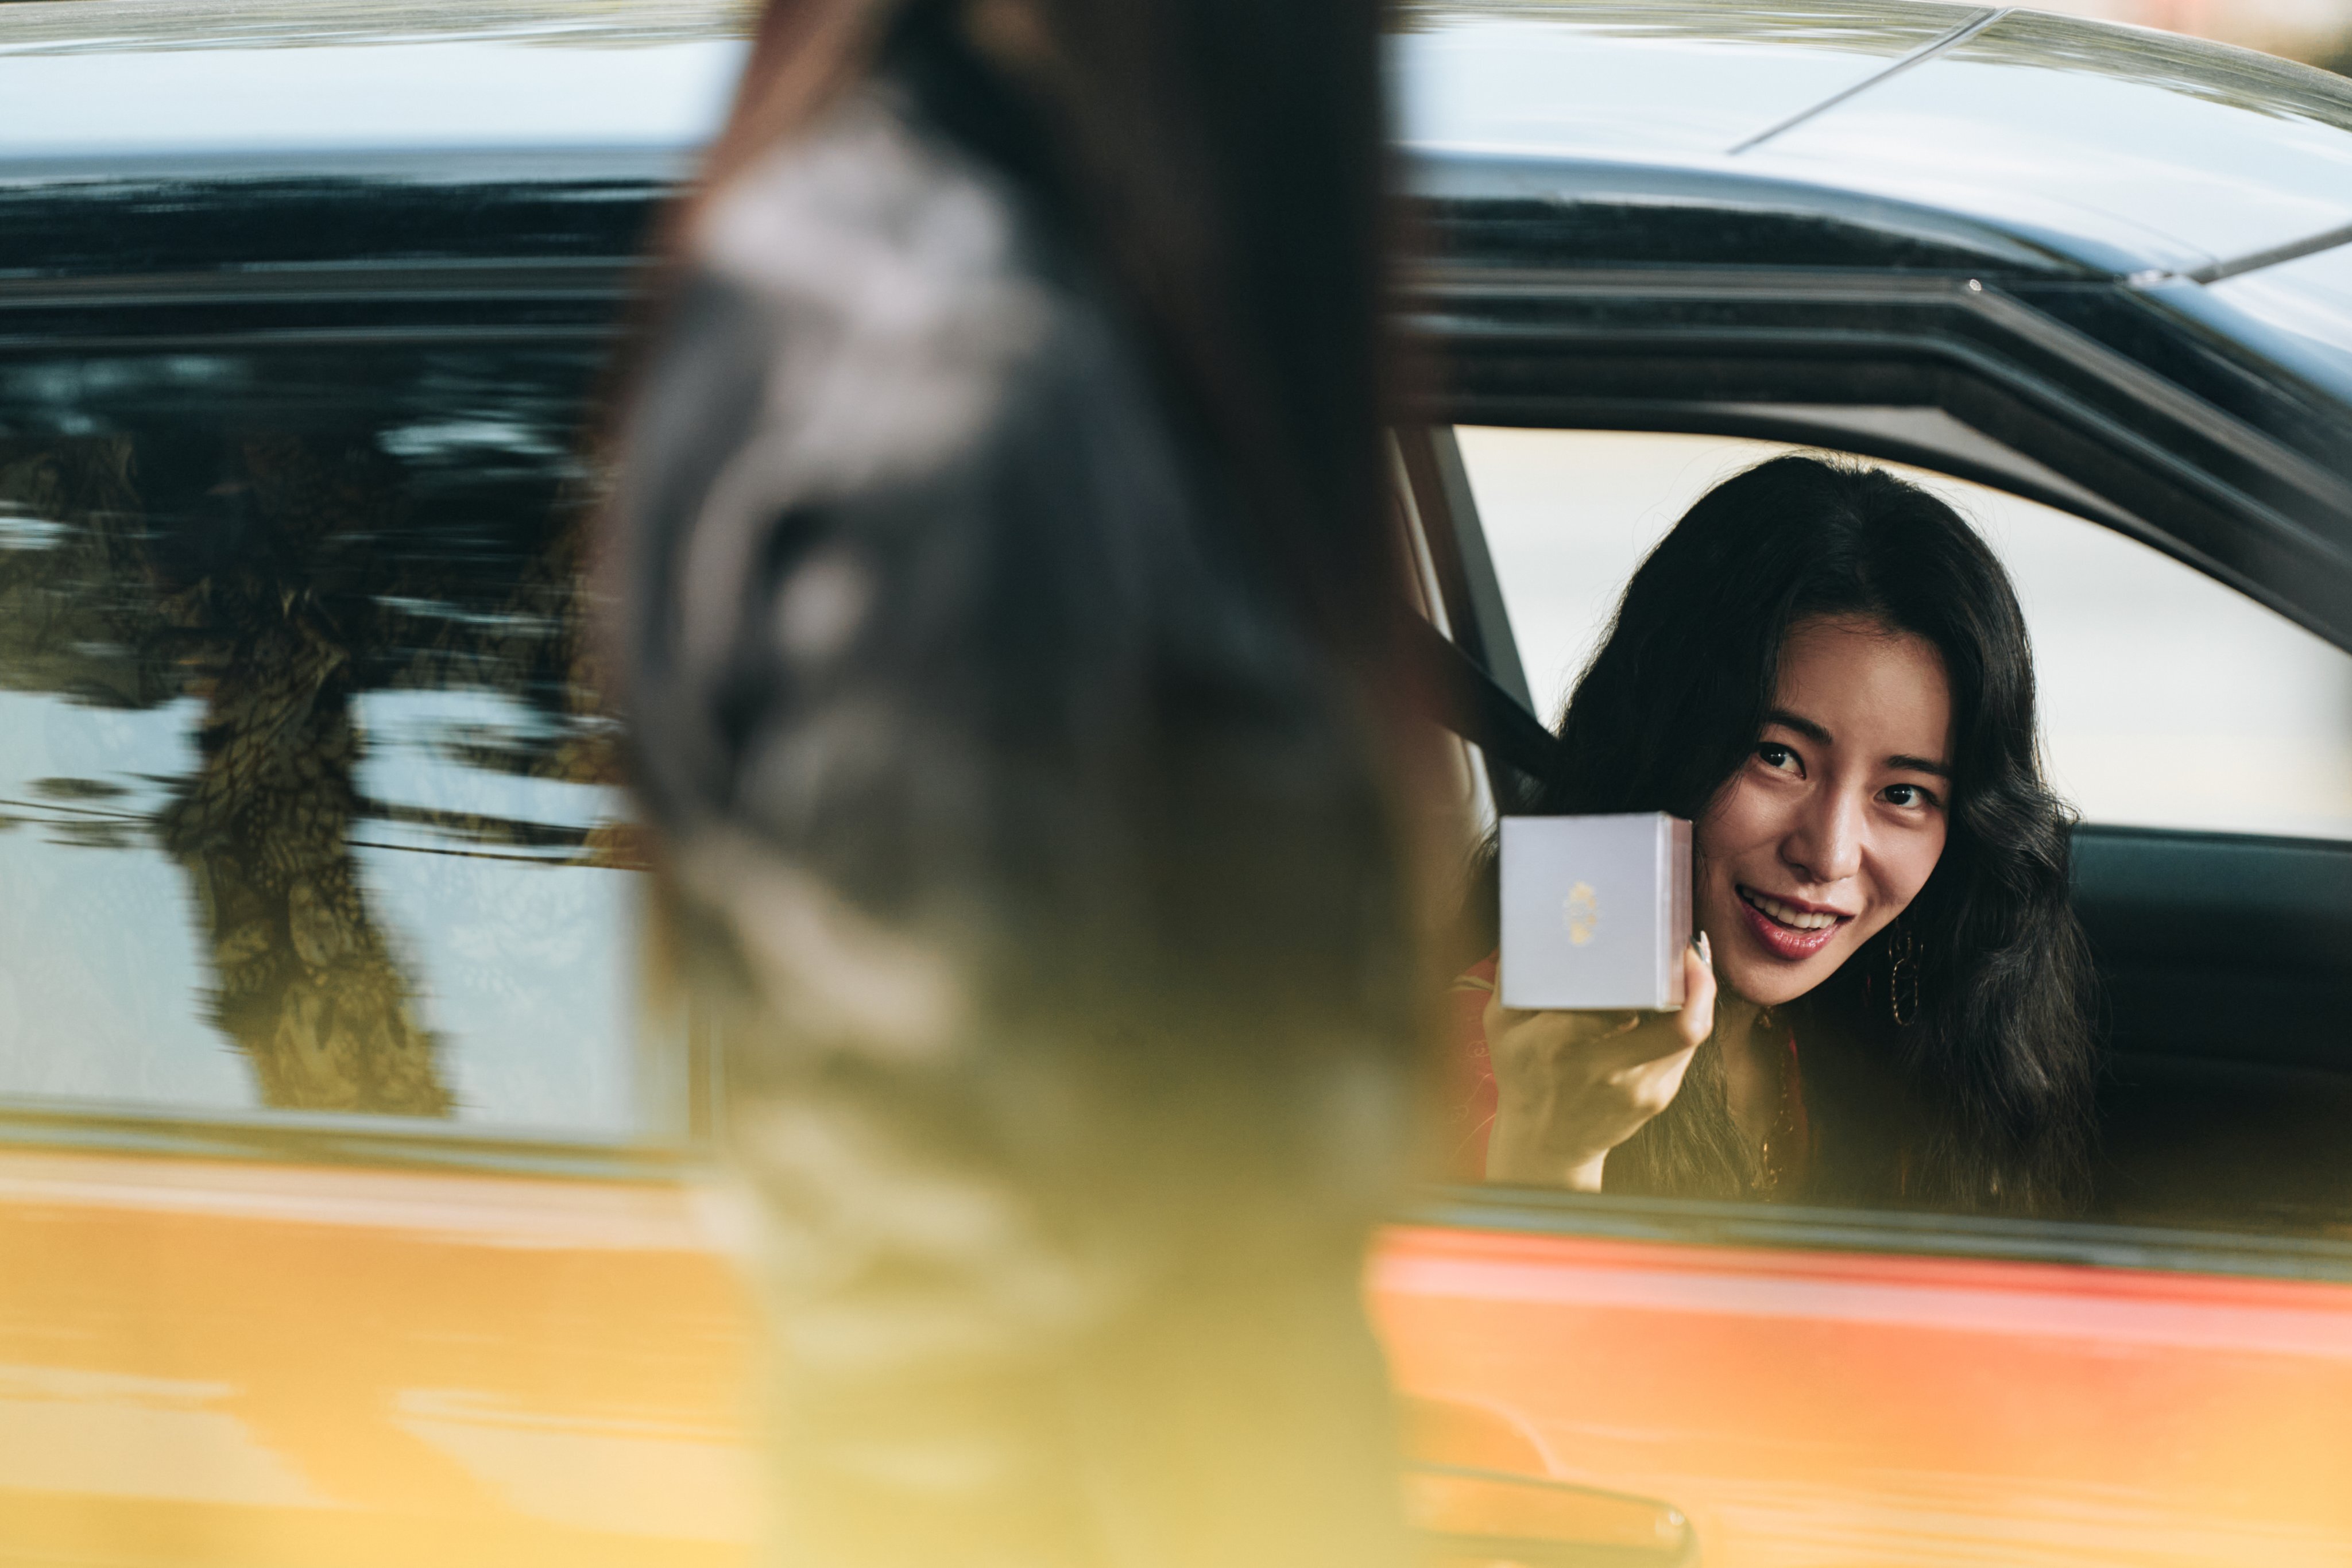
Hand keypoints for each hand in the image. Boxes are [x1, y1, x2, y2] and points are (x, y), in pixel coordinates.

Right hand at [1482, 937, 1717, 1189]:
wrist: (1545, 1143)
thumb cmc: (1522, 1074)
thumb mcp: (1501, 1025)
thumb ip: (1515, 977)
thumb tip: (1536, 927)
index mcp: (1561, 1041)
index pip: (1616, 1000)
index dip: (1643, 969)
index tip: (1649, 940)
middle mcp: (1606, 1067)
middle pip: (1679, 1024)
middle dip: (1697, 981)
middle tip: (1690, 949)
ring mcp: (1638, 1087)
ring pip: (1692, 1034)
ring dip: (1700, 996)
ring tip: (1693, 966)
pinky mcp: (1658, 1097)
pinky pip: (1685, 1049)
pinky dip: (1689, 1018)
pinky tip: (1683, 1000)